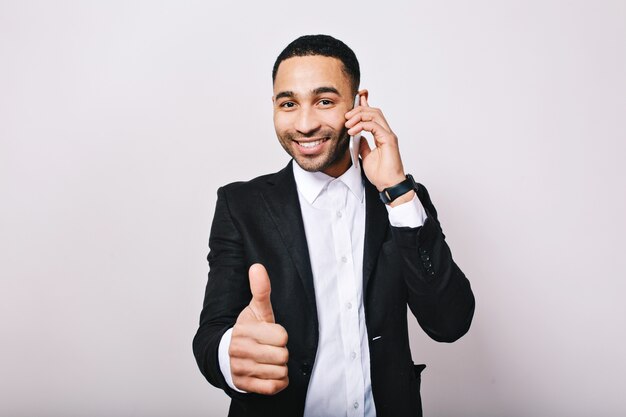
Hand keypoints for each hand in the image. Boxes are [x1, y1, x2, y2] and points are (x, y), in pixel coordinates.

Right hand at [229, 264, 288, 394]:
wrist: (226, 354)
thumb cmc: (248, 330)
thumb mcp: (255, 309)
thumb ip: (260, 289)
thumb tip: (258, 266)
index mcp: (245, 331)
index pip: (282, 336)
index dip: (280, 335)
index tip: (271, 334)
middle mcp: (240, 350)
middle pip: (282, 356)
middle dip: (281, 353)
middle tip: (270, 348)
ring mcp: (241, 369)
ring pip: (280, 372)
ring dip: (279, 368)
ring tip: (268, 360)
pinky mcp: (245, 385)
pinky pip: (274, 387)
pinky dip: (277, 382)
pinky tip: (269, 373)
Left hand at [345, 91, 413, 205]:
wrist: (389, 185)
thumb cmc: (381, 174)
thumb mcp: (366, 156)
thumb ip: (363, 145)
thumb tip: (357, 137)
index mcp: (382, 135)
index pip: (373, 115)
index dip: (365, 104)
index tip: (355, 98)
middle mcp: (386, 132)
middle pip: (374, 111)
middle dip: (359, 108)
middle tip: (346, 116)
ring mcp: (389, 135)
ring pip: (375, 114)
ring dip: (359, 115)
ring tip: (348, 123)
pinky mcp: (389, 140)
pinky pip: (374, 126)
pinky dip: (362, 125)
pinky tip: (353, 131)